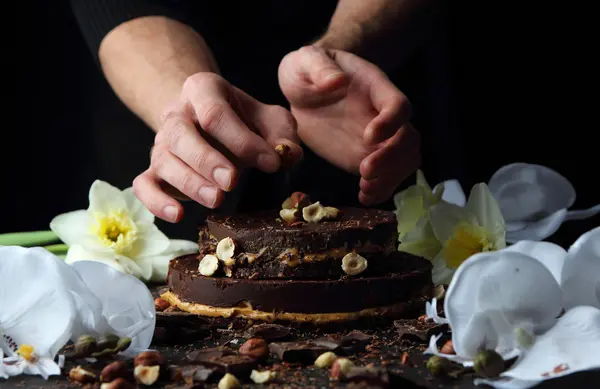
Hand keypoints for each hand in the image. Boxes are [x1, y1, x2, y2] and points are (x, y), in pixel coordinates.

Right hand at [133, 72, 301, 221]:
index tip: (270, 163)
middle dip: (207, 160)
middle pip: (180, 134)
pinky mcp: (154, 171)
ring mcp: (161, 143)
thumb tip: (287, 156)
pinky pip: (143, 185)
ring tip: (216, 200)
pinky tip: (179, 215)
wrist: (211, 122)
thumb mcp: (270, 120)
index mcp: (203, 90)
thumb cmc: (246, 122)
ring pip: (164, 160)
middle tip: (232, 181)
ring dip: (189, 183)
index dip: (242, 140)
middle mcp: (176, 114)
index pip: (216, 112)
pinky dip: (156, 201)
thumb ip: (283, 135)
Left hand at [278, 45, 419, 204]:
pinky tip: (364, 197)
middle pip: (409, 138)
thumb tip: (336, 81)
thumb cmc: (307, 69)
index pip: (398, 105)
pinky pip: (388, 176)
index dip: (390, 123)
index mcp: (374, 87)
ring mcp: (379, 138)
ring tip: (365, 189)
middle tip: (364, 171)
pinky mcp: (367, 156)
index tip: (367, 137)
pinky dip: (381, 190)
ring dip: (391, 178)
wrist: (304, 90)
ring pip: (405, 160)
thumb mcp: (305, 61)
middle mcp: (383, 114)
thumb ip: (319, 67)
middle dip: (392, 158)